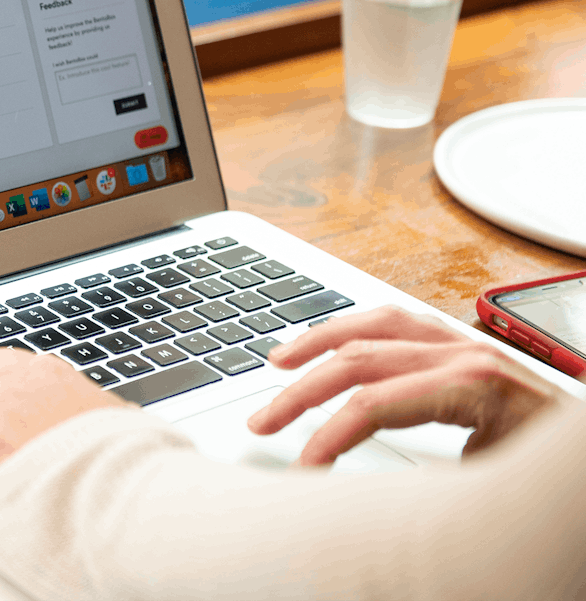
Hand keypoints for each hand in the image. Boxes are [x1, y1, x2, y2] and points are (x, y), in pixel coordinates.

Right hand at [246, 305, 567, 465]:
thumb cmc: (556, 475)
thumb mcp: (495, 488)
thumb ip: (430, 483)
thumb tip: (366, 496)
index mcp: (474, 383)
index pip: (374, 402)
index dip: (327, 435)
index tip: (300, 469)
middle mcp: (465, 352)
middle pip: (359, 359)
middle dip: (302, 392)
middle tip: (261, 423)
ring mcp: (465, 344)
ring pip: (372, 326)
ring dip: (317, 343)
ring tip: (276, 362)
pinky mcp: (464, 347)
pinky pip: (395, 322)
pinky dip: (352, 329)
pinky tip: (330, 344)